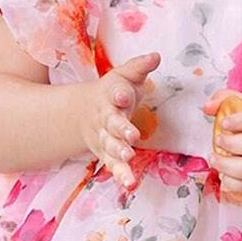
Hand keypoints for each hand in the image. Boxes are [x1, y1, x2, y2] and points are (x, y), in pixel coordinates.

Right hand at [80, 52, 159, 188]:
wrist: (85, 113)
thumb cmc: (114, 93)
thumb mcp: (125, 76)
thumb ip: (139, 67)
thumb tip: (156, 56)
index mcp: (110, 96)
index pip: (114, 94)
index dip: (118, 94)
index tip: (122, 95)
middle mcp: (105, 119)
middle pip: (111, 124)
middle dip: (121, 129)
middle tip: (131, 135)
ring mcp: (105, 138)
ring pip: (110, 147)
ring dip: (119, 153)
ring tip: (128, 158)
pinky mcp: (107, 155)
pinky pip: (114, 166)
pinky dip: (121, 175)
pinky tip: (129, 184)